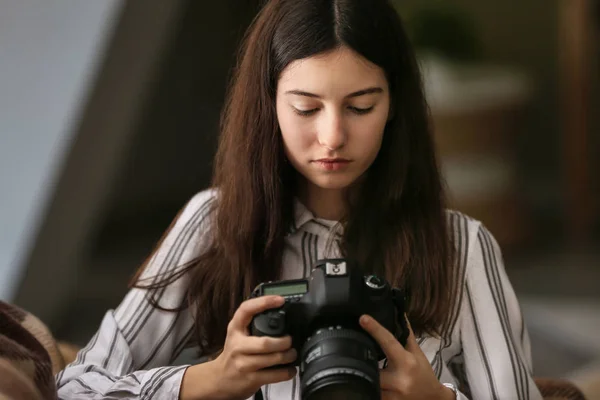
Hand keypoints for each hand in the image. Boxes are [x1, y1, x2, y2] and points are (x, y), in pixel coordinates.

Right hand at [180, 296, 296, 399]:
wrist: (219, 379)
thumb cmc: (235, 353)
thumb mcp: (237, 334)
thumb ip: (252, 323)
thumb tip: (279, 310)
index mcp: (235, 329)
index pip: (246, 310)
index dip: (264, 302)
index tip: (280, 300)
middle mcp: (238, 345)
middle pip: (266, 342)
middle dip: (284, 341)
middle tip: (290, 340)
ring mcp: (244, 364)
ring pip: (273, 359)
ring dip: (289, 356)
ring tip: (292, 354)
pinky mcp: (251, 380)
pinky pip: (275, 376)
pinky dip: (287, 372)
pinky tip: (289, 369)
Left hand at [359, 315, 454, 399]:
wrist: (432, 398)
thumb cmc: (424, 373)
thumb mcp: (417, 353)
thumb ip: (406, 335)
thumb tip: (399, 315)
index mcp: (406, 362)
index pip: (388, 342)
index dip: (375, 329)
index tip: (363, 318)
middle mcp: (399, 379)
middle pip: (371, 366)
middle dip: (364, 360)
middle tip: (356, 353)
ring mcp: (393, 395)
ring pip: (369, 381)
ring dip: (366, 374)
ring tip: (364, 368)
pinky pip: (373, 393)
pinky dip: (370, 386)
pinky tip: (371, 381)